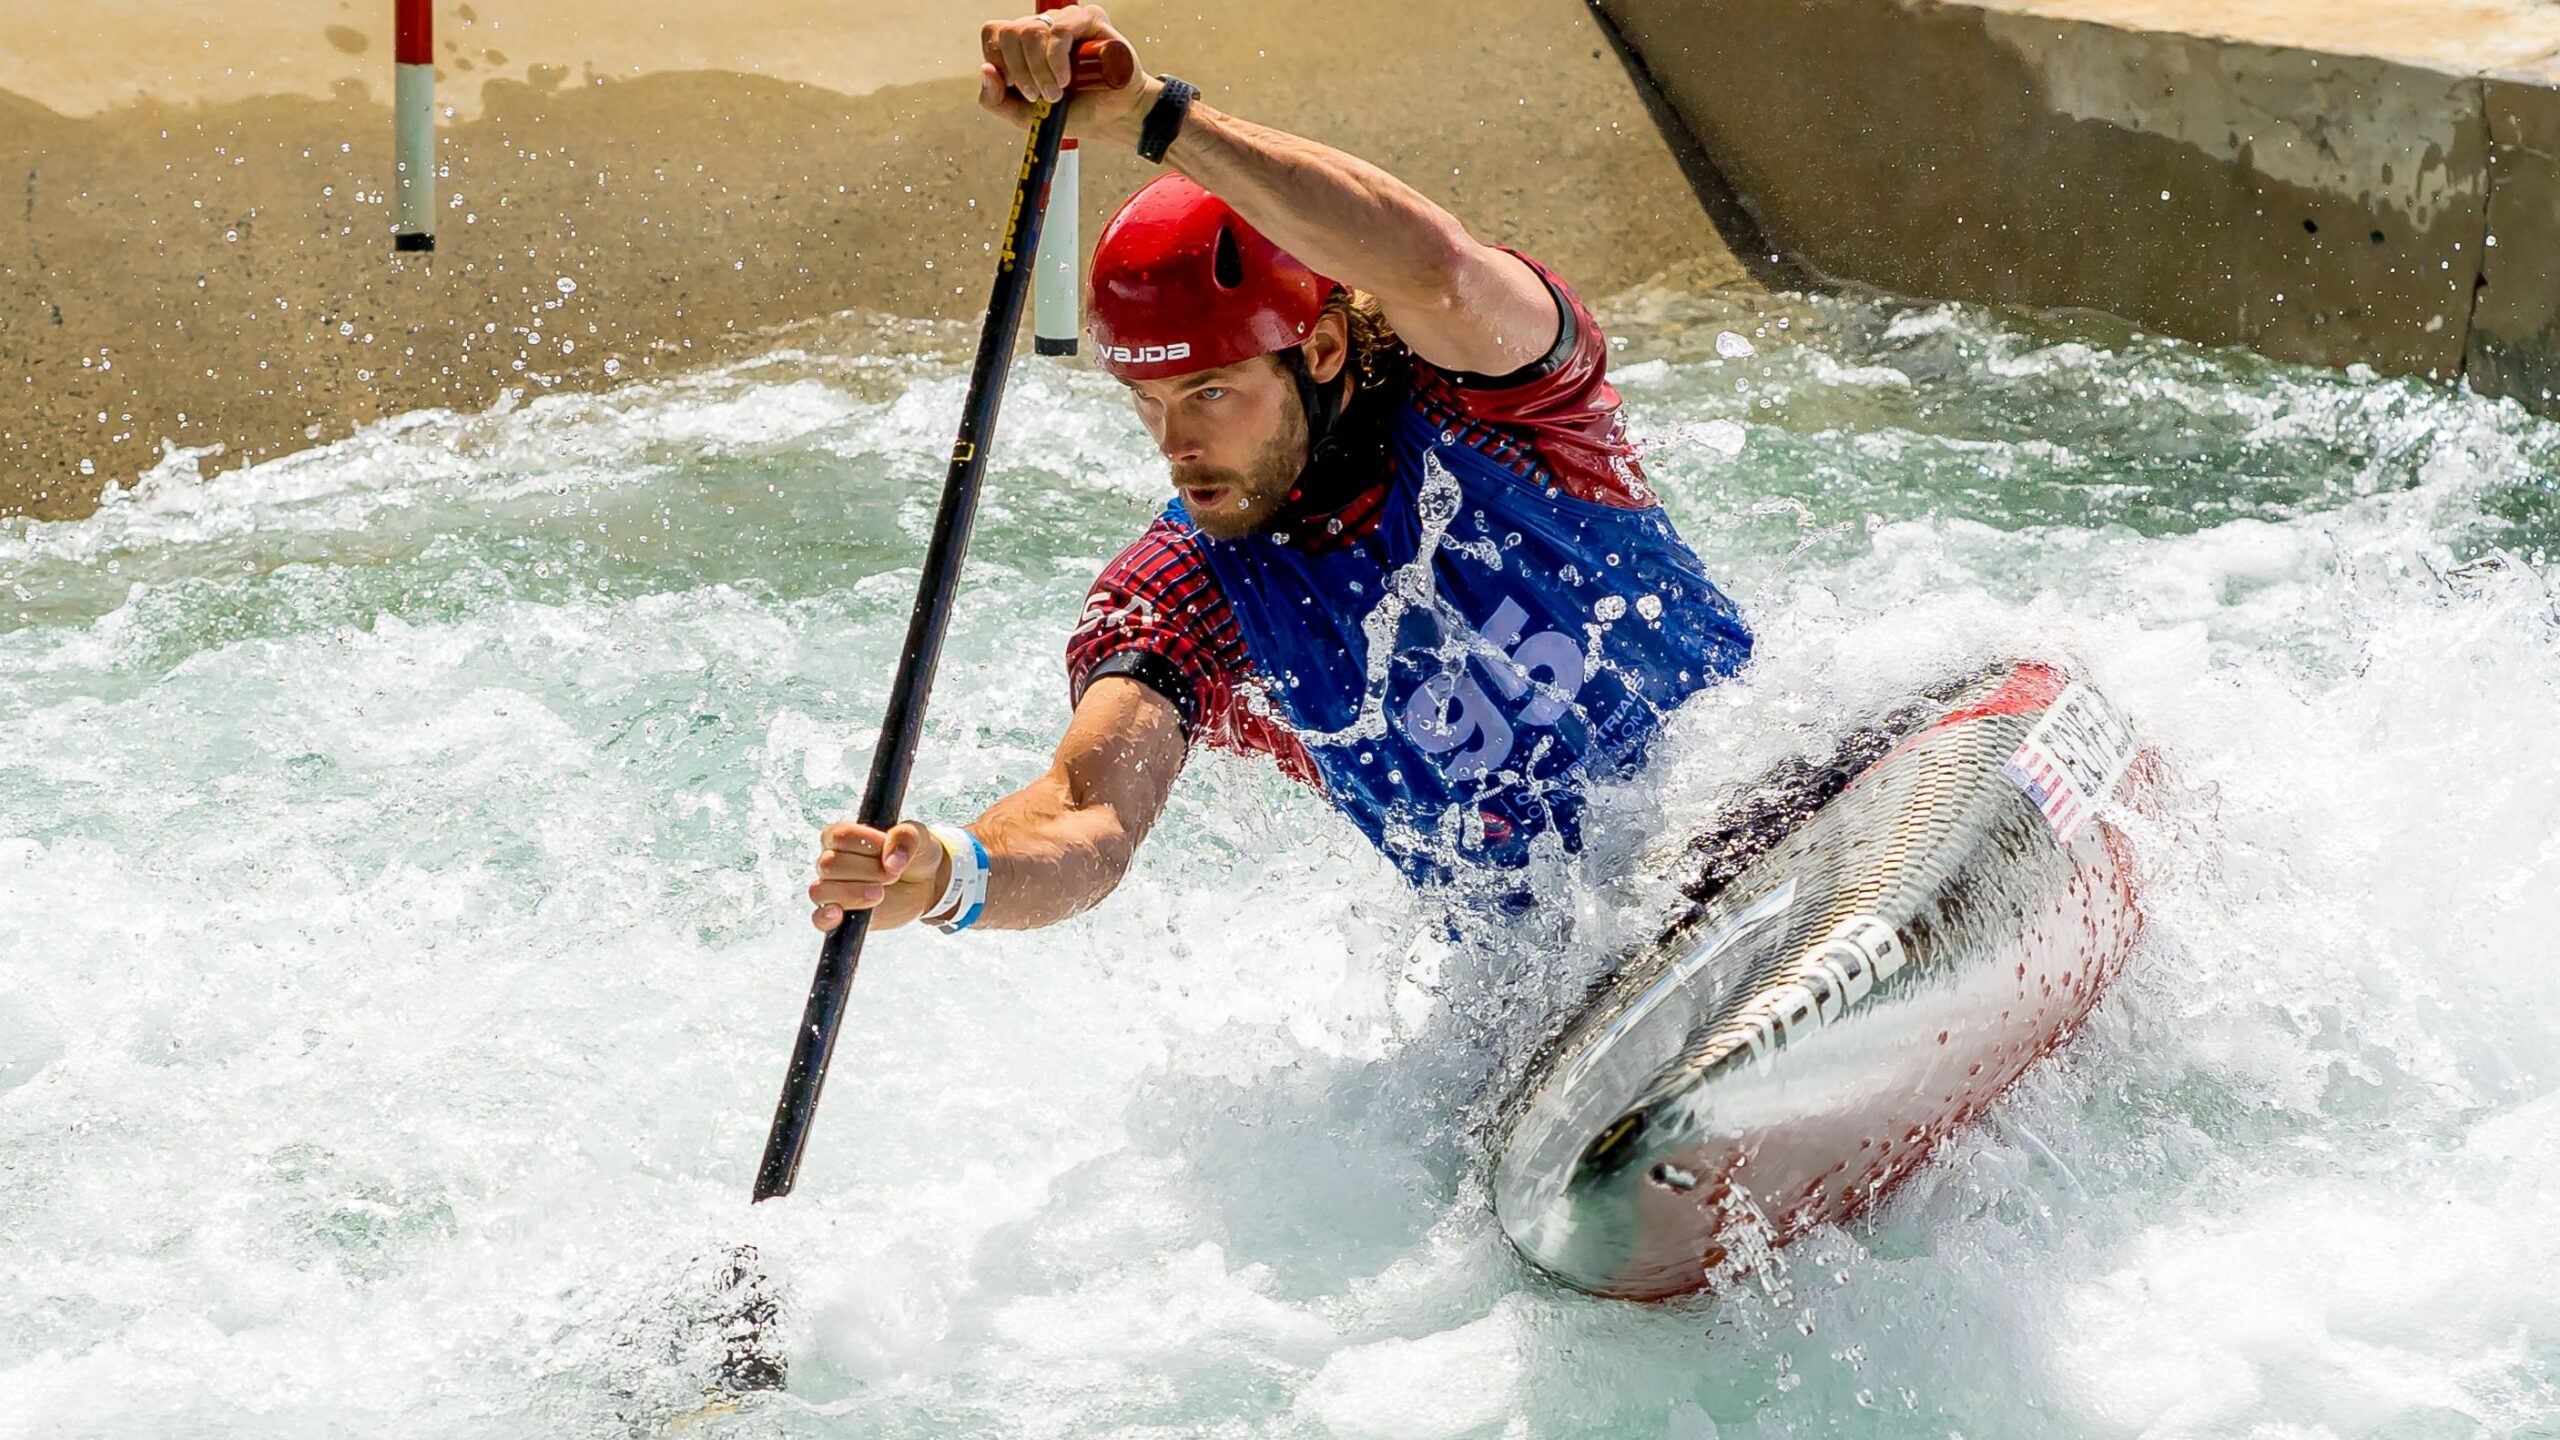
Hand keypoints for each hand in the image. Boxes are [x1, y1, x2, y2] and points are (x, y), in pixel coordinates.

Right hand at [809, 820, 950, 932]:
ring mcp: (833, 889)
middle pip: (830, 864)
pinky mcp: (840, 915)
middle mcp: (831, 862)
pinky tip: (840, 915)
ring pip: (821, 890)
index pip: (840, 835)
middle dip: (867, 870)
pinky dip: (826, 918)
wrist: (925, 884)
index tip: (886, 846)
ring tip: (879, 893)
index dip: (866, 842)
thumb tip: (890, 862)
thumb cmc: (914, 854)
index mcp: (843, 836)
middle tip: (892, 874)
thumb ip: (905, 837)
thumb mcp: (918, 836)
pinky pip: (819, 919)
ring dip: (852, 893)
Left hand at [976, 5, 1156, 145]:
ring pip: (1031, 31)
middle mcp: (1043, 27)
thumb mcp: (1024, 116)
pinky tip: (1066, 78)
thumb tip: (986, 69)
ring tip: (1056, 93)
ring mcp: (1065, 20)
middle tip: (1040, 96)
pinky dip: (1056, 59)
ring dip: (1039, 70)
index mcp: (1024, 44)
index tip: (1021, 90)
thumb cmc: (1075, 113)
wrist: (1114, 117)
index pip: (994, 34)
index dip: (1000, 62)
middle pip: (1010, 33)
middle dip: (1021, 72)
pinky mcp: (1088, 19)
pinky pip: (1059, 31)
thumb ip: (995, 100)